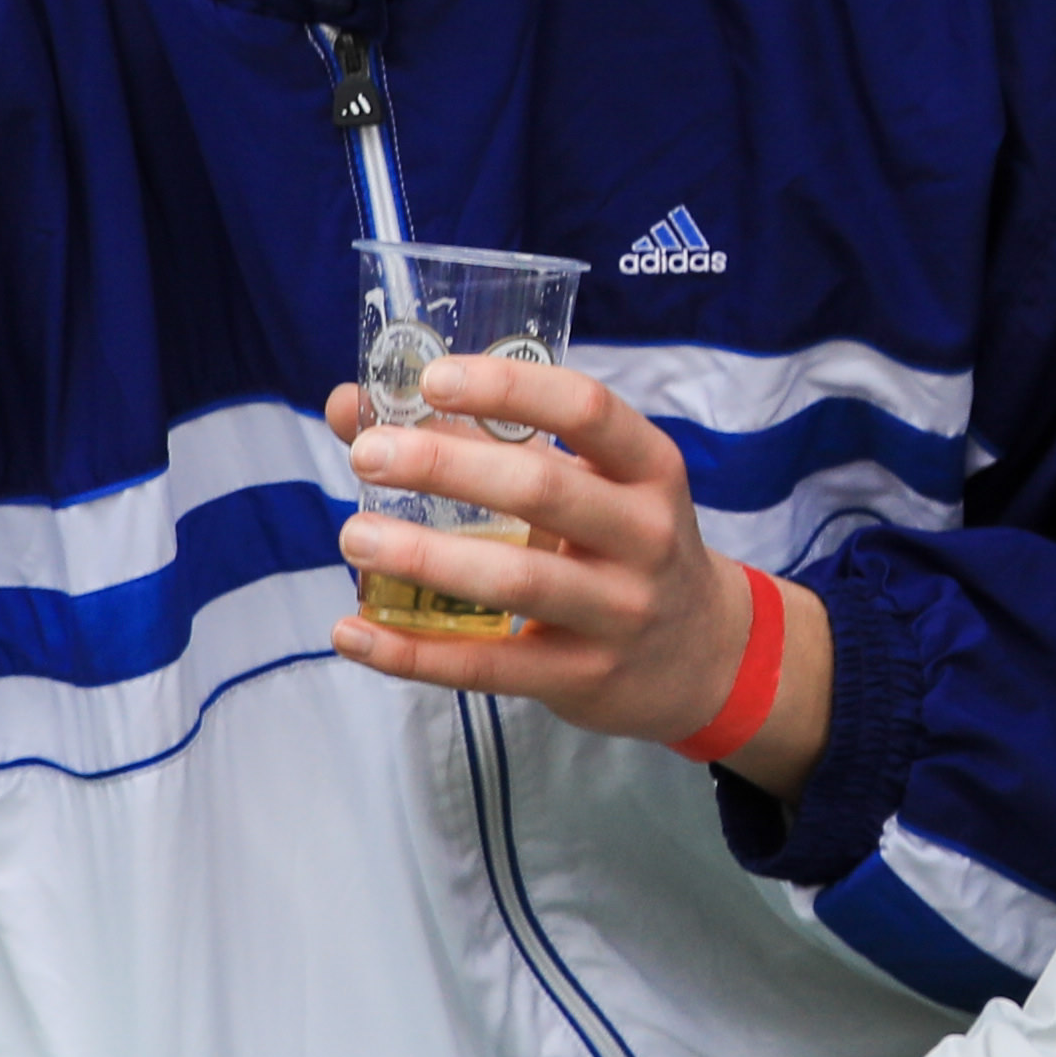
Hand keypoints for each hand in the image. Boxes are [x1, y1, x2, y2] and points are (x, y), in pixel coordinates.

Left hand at [321, 354, 829, 792]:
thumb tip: (352, 405)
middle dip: (445, 467)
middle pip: (541, 490)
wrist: (703, 657)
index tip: (433, 378)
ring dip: (424, 557)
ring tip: (354, 537)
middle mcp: (644, 534)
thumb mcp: (586, 484)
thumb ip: (480, 441)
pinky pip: (489, 666)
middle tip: (368, 456)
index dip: (509, 388)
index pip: (586, 408)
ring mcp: (618, 612)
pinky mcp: (583, 677)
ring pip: (515, 580)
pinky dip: (413, 653)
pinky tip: (354, 634)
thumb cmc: (621, 544)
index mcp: (647, 468)